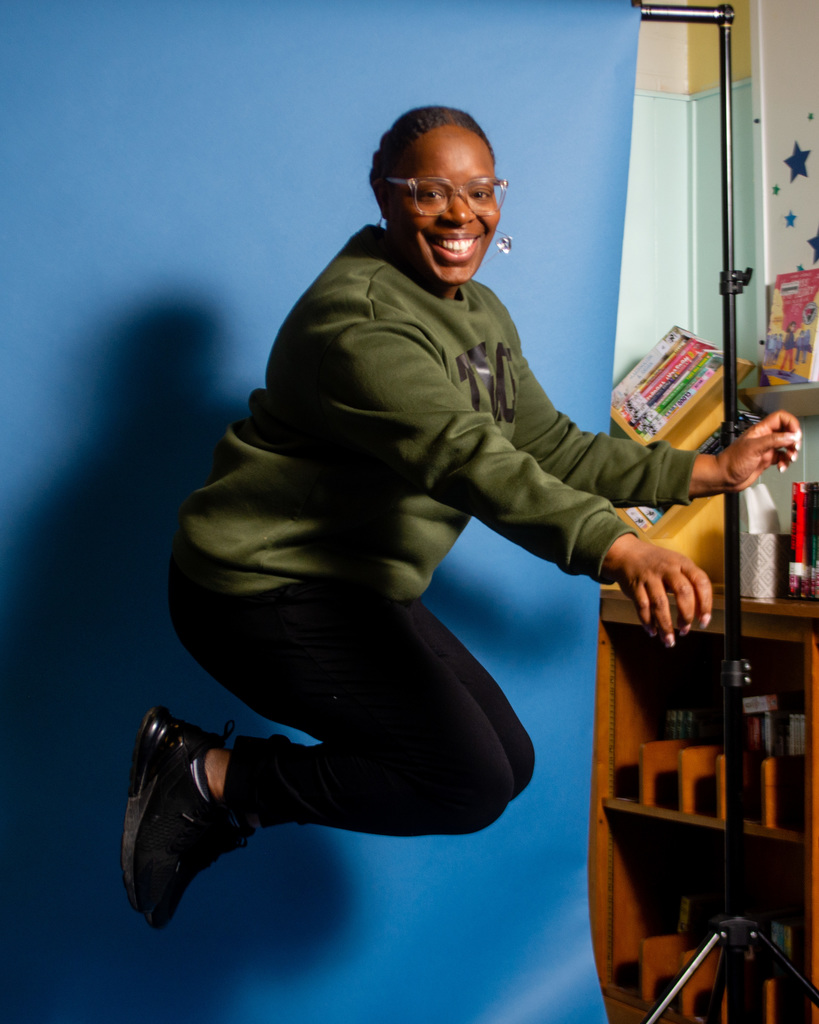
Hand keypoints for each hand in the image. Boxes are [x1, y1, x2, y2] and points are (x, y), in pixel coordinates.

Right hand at [602, 533, 711, 647]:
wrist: (627, 554)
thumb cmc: (657, 564)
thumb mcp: (677, 565)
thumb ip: (689, 585)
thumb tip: (700, 613)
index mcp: (682, 563)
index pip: (701, 582)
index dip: (705, 604)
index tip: (704, 621)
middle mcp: (667, 568)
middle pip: (682, 592)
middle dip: (686, 615)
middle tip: (685, 629)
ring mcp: (650, 577)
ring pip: (660, 603)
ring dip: (666, 625)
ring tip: (669, 640)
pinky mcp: (635, 586)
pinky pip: (642, 607)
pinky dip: (648, 622)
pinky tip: (653, 631)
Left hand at [689, 411, 800, 496]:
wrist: (724, 477)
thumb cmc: (731, 461)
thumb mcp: (753, 448)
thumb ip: (773, 440)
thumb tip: (791, 436)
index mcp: (760, 430)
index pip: (780, 418)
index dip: (791, 423)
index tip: (795, 434)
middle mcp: (764, 438)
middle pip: (786, 431)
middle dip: (793, 439)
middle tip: (794, 448)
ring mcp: (765, 449)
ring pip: (786, 445)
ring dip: (791, 452)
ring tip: (790, 458)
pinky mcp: (766, 460)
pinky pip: (781, 458)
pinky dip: (785, 462)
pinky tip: (781, 467)